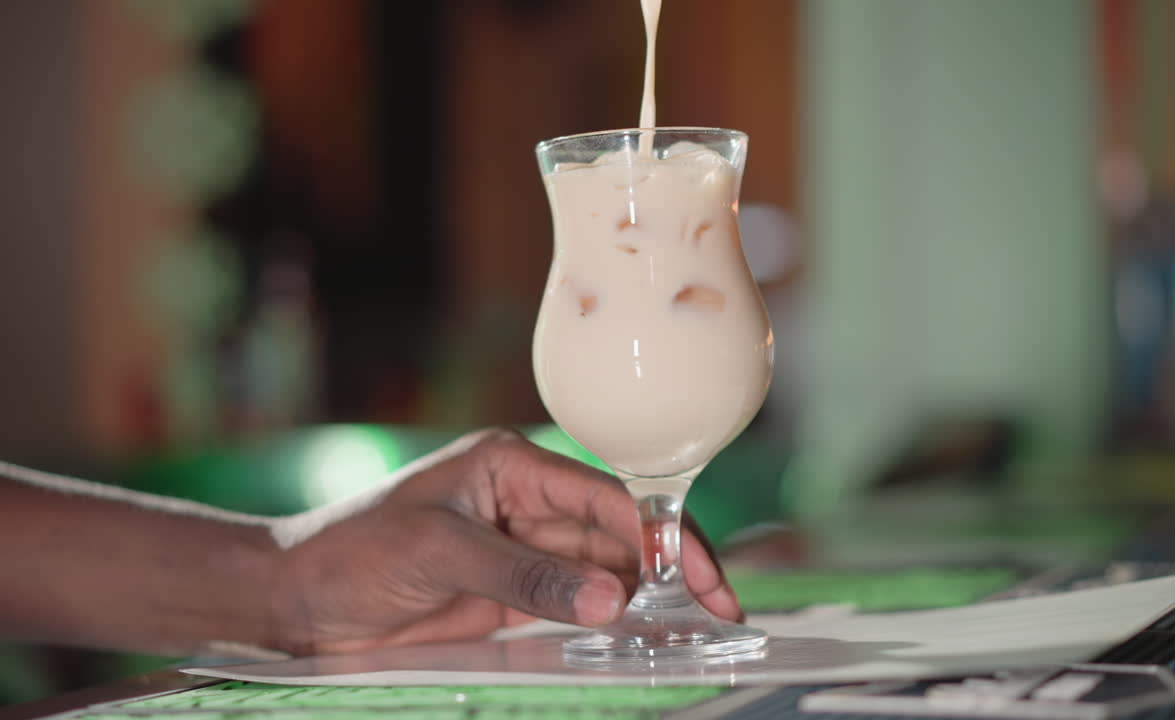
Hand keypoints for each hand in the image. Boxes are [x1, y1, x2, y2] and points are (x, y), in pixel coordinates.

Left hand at [268, 429, 741, 654]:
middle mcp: (524, 502)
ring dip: (643, 597)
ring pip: (602, 570)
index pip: (605, 497)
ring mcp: (520, 549)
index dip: (661, 534)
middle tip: (717, 610)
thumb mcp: (441, 552)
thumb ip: (527, 575)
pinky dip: (607, 619)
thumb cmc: (350, 551)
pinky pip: (573, 602)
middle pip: (616, 533)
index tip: (702, 575)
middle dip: (667, 568)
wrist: (294, 600)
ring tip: (690, 627)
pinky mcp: (509, 592)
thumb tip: (612, 600)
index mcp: (511, 466)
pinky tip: (637, 636)